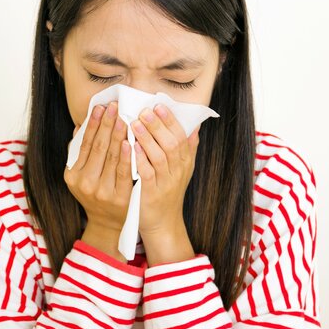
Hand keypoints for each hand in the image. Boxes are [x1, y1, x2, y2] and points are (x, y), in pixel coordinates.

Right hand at [64, 101, 133, 233]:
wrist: (107, 224)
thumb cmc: (95, 194)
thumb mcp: (80, 175)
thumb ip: (79, 152)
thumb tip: (80, 126)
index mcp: (73, 175)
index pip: (84, 144)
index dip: (93, 124)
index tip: (101, 106)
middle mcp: (85, 183)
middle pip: (98, 147)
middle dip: (107, 124)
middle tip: (116, 106)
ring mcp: (102, 192)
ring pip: (111, 157)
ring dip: (118, 135)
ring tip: (124, 117)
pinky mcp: (120, 198)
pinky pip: (124, 172)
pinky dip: (127, 155)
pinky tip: (130, 141)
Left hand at [131, 103, 200, 233]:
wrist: (163, 224)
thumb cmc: (168, 192)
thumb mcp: (182, 169)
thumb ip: (188, 148)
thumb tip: (195, 125)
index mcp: (184, 162)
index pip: (181, 136)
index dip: (170, 120)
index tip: (159, 105)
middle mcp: (178, 171)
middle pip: (171, 143)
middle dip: (158, 125)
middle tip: (144, 110)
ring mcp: (166, 183)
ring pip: (160, 156)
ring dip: (148, 138)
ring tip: (135, 123)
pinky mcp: (152, 194)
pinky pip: (148, 173)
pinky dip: (141, 159)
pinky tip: (132, 147)